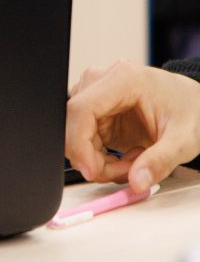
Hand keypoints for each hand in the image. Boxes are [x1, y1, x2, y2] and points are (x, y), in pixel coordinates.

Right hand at [66, 60, 199, 192]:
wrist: (194, 103)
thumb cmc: (190, 110)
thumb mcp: (184, 139)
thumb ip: (160, 162)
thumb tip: (137, 181)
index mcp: (123, 80)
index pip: (81, 109)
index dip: (79, 143)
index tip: (91, 171)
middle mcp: (101, 82)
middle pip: (74, 126)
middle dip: (93, 158)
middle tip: (128, 172)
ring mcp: (94, 95)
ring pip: (75, 136)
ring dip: (98, 160)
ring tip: (134, 162)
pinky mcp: (93, 110)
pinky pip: (82, 140)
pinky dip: (99, 157)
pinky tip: (124, 156)